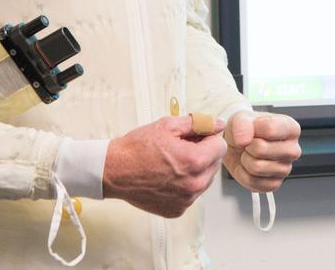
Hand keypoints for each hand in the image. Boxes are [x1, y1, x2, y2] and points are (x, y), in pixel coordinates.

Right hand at [103, 115, 226, 217]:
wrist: (114, 171)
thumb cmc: (137, 148)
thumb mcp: (168, 126)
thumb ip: (198, 123)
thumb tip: (219, 124)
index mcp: (194, 162)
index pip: (220, 146)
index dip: (208, 137)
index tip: (195, 137)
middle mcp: (193, 184)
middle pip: (214, 164)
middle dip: (203, 153)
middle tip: (182, 148)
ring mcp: (186, 200)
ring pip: (205, 180)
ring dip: (196, 169)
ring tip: (173, 162)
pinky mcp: (177, 210)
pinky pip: (192, 194)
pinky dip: (185, 185)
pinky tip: (168, 176)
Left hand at [223, 111, 301, 192]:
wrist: (239, 145)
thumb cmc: (247, 129)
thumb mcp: (241, 117)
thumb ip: (242, 123)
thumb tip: (243, 140)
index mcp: (291, 128)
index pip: (270, 129)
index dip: (252, 129)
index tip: (252, 129)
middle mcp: (292, 149)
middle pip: (261, 149)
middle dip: (247, 146)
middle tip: (249, 143)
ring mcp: (285, 169)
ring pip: (256, 167)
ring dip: (245, 160)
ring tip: (249, 154)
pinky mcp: (275, 184)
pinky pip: (253, 182)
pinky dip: (243, 174)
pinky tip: (248, 166)